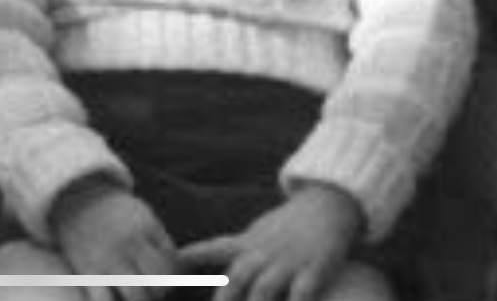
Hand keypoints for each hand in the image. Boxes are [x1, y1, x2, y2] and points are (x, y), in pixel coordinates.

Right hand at [50, 177, 179, 300]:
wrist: (73, 196)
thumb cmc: (114, 210)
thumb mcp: (142, 215)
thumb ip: (160, 239)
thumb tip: (180, 271)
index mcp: (145, 227)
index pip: (172, 263)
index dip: (174, 276)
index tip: (166, 278)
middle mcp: (128, 243)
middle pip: (159, 282)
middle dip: (160, 291)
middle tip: (153, 290)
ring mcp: (107, 258)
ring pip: (136, 296)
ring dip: (140, 300)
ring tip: (136, 295)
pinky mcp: (87, 271)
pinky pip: (103, 300)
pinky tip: (114, 298)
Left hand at [178, 182, 363, 300]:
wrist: (327, 204)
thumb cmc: (286, 225)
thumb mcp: (253, 234)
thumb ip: (227, 251)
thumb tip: (187, 259)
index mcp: (246, 245)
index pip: (212, 250)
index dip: (190, 260)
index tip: (168, 273)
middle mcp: (263, 253)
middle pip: (236, 279)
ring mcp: (288, 262)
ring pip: (264, 289)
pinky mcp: (315, 269)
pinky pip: (302, 293)